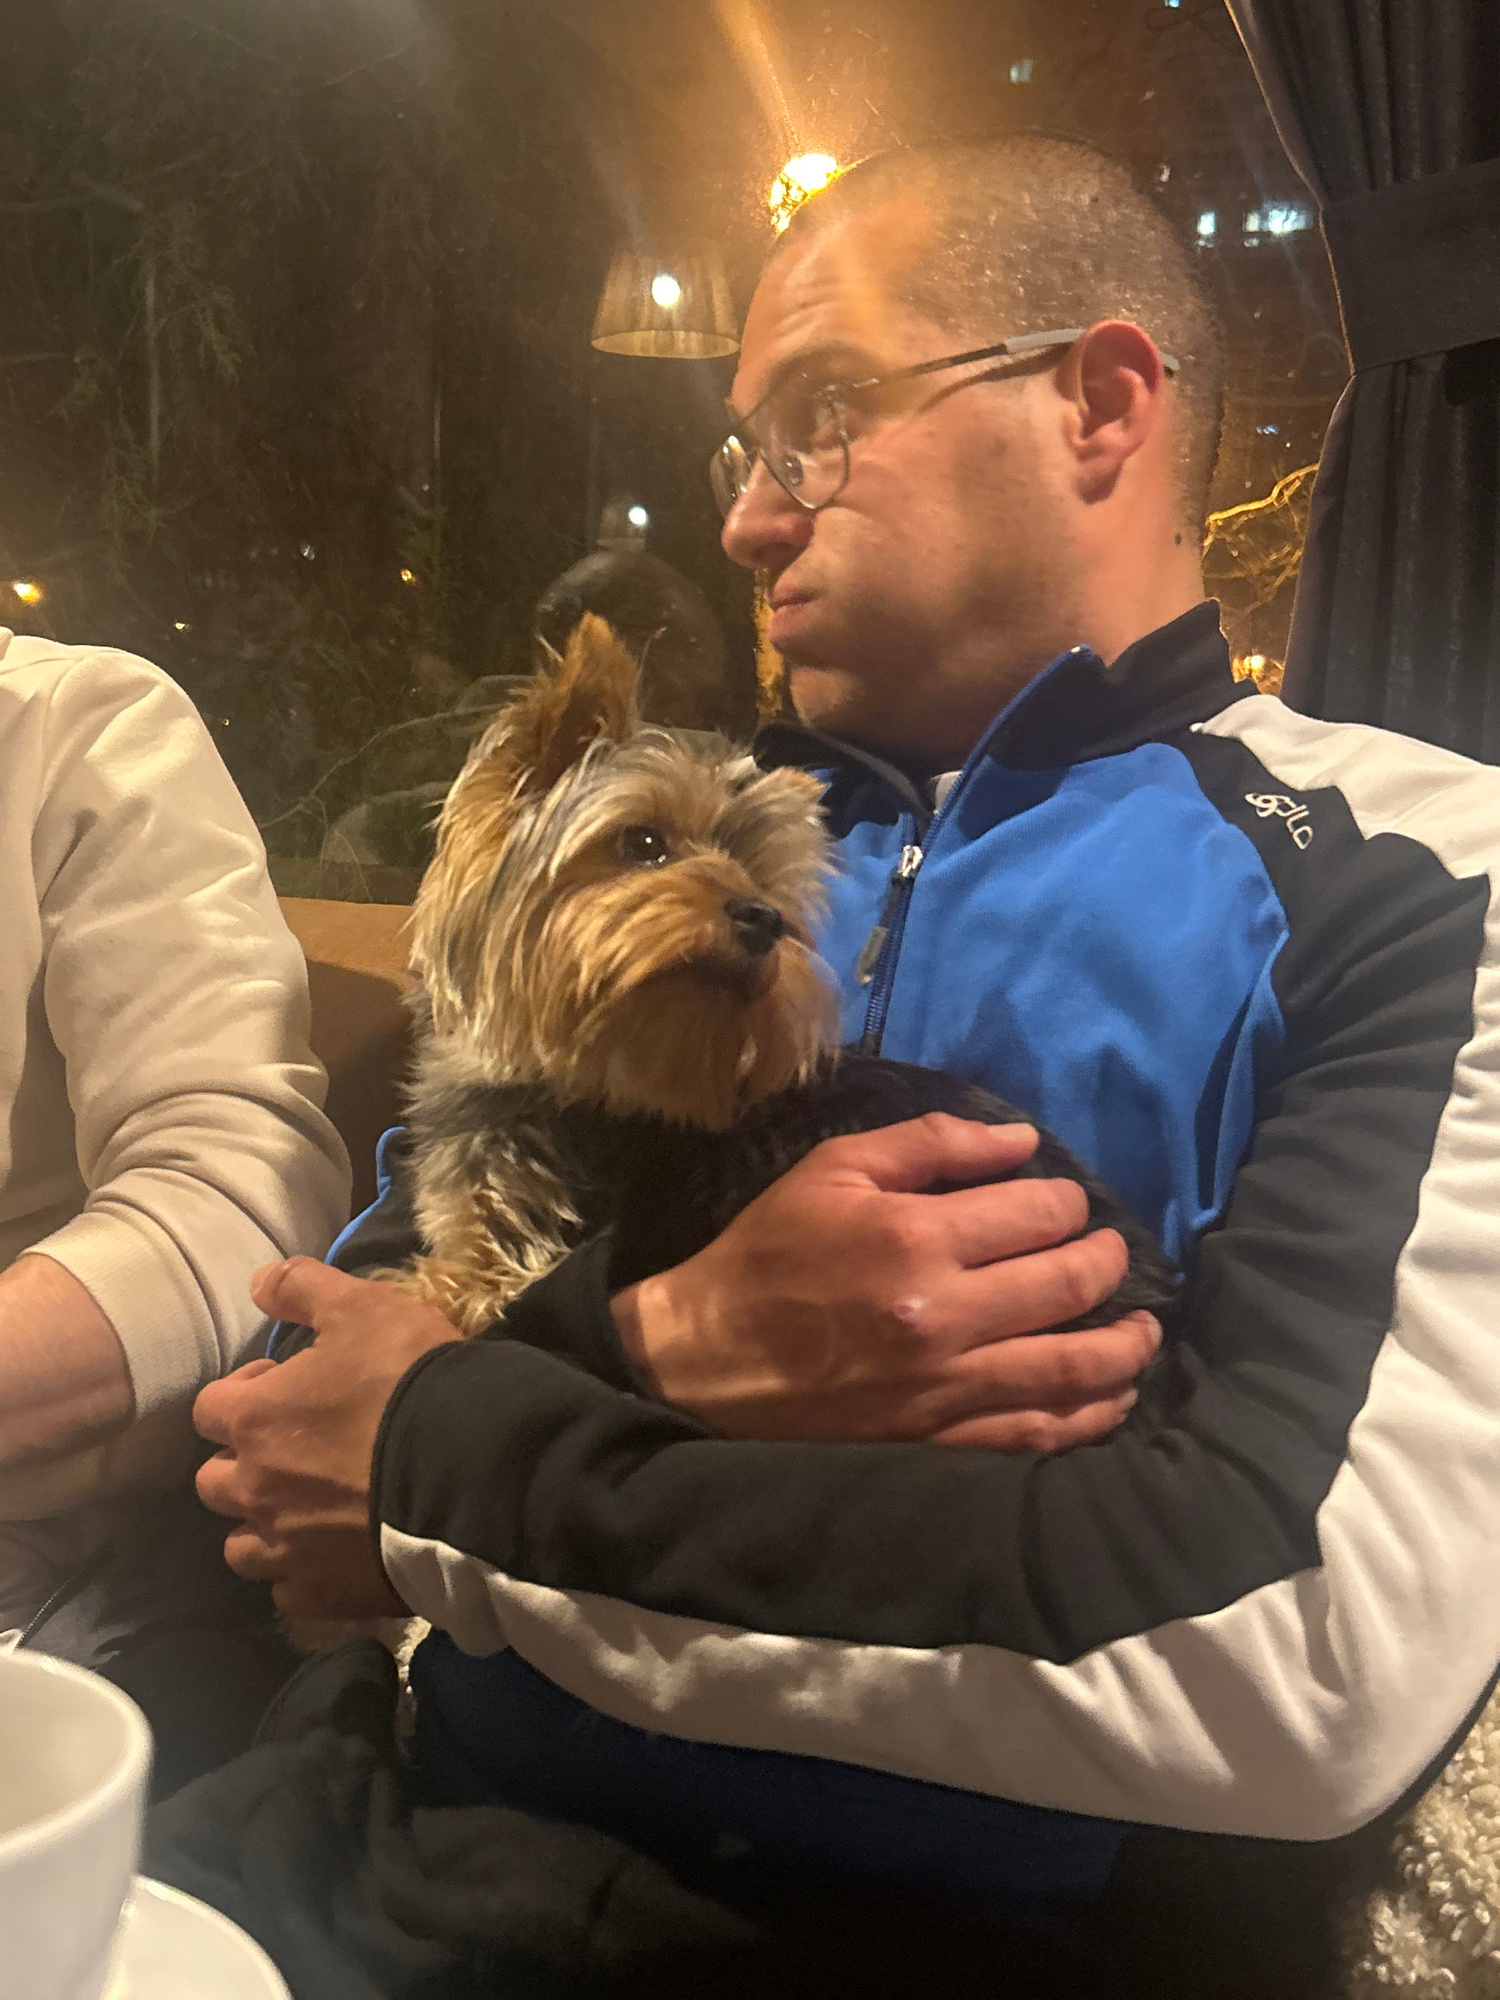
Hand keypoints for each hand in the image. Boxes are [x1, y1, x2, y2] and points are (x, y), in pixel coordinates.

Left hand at [193, 1259, 458, 1619]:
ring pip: (242, 1545)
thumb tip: (259, 1282)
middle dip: (245, 1461)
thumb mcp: (364, 1308)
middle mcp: (254, 1490)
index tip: (288, 1385)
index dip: (246, 1393)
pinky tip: (336, 1554)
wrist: (472, 1470)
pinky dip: (303, 1574)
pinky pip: (289, 1592)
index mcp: (253, 1421)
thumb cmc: (410, 1381)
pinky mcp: (322, 1595)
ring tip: (311, 1508)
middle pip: (214, 1482)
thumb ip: (304, 1287)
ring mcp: (285, 1550)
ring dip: (265, 1525)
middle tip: (299, 1446)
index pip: (210, 1408)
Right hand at [610, 1114, 1160, 1450]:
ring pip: (1072, 1367)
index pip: (1036, 1213)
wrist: (706, 1363)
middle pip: (1068, 1283)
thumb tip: (1020, 1140)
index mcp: (915, 1236)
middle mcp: (943, 1314)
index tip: (1066, 1203)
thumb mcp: (832, 1170)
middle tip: (1113, 1252)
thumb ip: (929, 1144)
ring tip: (1142, 1328)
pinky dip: (1089, 1416)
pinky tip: (1112, 1397)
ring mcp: (946, 1386)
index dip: (1066, 1202)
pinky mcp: (939, 1440)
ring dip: (1124, 1344)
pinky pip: (1038, 1434)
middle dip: (1106, 1261)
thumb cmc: (767, 1255)